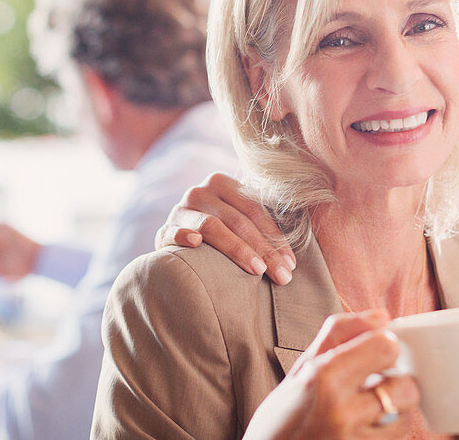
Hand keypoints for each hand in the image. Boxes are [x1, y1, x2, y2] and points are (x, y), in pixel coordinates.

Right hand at [155, 172, 296, 284]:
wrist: (179, 241)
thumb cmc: (220, 234)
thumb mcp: (238, 222)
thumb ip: (261, 227)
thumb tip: (294, 256)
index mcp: (222, 183)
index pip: (254, 210)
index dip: (275, 237)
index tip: (291, 264)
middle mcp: (200, 191)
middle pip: (238, 220)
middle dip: (264, 249)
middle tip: (281, 275)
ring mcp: (180, 210)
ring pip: (212, 226)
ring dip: (237, 249)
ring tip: (257, 269)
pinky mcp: (163, 230)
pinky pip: (174, 231)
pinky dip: (184, 235)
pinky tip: (196, 243)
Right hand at [243, 310, 418, 438]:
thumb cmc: (283, 413)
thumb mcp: (303, 365)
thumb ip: (341, 332)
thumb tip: (382, 316)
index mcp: (324, 377)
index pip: (386, 347)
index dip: (384, 346)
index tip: (375, 352)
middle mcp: (341, 411)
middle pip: (406, 386)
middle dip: (396, 382)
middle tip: (375, 383)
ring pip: (407, 418)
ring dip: (395, 410)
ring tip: (369, 408)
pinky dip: (387, 432)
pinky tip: (366, 428)